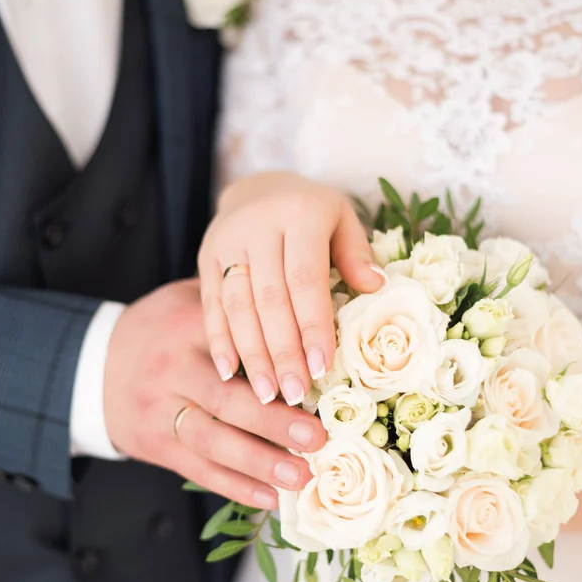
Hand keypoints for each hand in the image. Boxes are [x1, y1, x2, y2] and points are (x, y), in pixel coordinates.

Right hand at [103, 279, 326, 508]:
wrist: (93, 364)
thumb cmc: (160, 327)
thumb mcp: (189, 298)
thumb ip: (235, 300)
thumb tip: (300, 298)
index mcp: (188, 328)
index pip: (238, 347)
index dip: (277, 367)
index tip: (317, 384)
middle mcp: (172, 371)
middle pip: (226, 401)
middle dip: (275, 424)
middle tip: (318, 438)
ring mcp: (160, 412)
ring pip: (212, 442)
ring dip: (259, 463)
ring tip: (301, 477)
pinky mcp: (155, 445)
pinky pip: (198, 470)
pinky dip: (235, 487)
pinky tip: (271, 499)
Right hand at [198, 171, 385, 405]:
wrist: (257, 187)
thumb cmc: (311, 211)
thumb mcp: (342, 217)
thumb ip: (355, 252)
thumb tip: (376, 287)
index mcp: (299, 213)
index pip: (305, 278)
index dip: (313, 325)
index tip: (322, 367)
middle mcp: (257, 225)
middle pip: (269, 299)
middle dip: (282, 351)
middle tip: (295, 394)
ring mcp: (225, 242)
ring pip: (237, 306)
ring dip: (252, 354)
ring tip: (267, 394)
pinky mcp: (205, 258)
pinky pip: (211, 304)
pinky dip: (220, 340)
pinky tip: (230, 373)